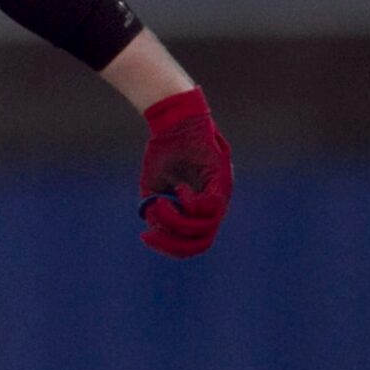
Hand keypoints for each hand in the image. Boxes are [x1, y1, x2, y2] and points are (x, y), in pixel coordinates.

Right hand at [137, 88, 231, 258]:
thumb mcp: (155, 188)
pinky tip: (179, 189)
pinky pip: (210, 205)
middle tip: (150, 232)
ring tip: (163, 203)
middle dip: (173, 243)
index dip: (170, 246)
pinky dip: (190, 203)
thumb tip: (157, 230)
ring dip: (177, 221)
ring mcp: (221, 192)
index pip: (193, 241)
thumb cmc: (164, 152)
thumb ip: (158, 210)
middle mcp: (215, 204)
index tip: (146, 237)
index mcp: (200, 209)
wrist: (173, 123)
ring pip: (205, 226)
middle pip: (201, 241)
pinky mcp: (222, 178)